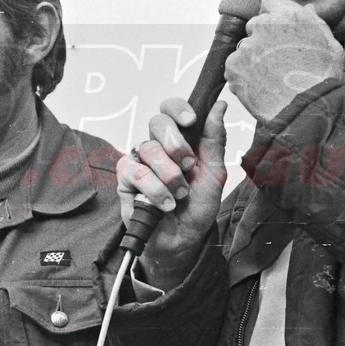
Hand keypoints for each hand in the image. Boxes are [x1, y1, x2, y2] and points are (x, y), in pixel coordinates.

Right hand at [117, 98, 227, 288]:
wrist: (183, 239)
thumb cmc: (197, 207)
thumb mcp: (215, 173)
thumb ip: (215, 139)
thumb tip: (220, 106)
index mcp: (178, 139)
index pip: (170, 109)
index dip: (178, 108)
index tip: (191, 120)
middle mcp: (156, 146)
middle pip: (157, 122)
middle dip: (176, 144)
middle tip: (188, 166)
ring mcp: (138, 161)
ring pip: (149, 149)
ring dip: (170, 176)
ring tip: (179, 194)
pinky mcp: (125, 179)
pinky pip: (137, 174)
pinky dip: (156, 191)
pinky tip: (165, 204)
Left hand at [225, 0, 342, 123]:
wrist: (307, 107)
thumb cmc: (321, 77)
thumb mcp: (329, 42)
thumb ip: (314, 21)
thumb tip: (306, 8)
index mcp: (288, 16)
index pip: (269, 3)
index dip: (272, 17)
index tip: (276, 32)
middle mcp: (264, 26)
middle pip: (255, 26)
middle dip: (262, 39)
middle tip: (276, 60)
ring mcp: (246, 46)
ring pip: (244, 48)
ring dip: (252, 58)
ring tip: (271, 76)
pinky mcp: (233, 66)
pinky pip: (234, 67)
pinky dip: (243, 75)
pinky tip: (260, 84)